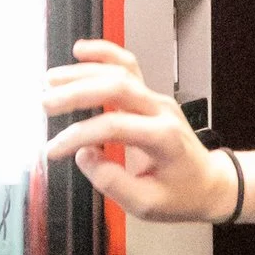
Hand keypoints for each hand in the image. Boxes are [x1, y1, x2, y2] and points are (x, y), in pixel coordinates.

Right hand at [44, 40, 234, 221]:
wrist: (209, 183)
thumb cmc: (180, 195)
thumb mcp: (147, 204)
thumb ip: (112, 182)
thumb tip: (83, 154)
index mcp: (163, 138)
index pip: (113, 126)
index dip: (78, 136)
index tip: (53, 150)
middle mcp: (161, 111)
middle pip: (117, 87)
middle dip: (77, 93)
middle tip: (46, 104)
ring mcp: (157, 99)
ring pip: (120, 72)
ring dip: (83, 72)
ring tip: (51, 80)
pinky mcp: (151, 96)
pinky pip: (129, 67)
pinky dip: (105, 53)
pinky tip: (80, 50)